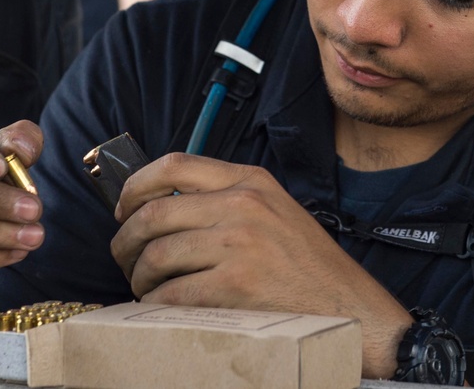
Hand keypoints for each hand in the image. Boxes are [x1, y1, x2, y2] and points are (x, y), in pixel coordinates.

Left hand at [112, 153, 412, 377]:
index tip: (123, 207)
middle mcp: (242, 205)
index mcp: (250, 180)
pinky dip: (155, 305)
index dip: (135, 185)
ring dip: (139, 277)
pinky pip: (171, 294)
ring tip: (145, 287)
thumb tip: (164, 206)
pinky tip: (161, 309)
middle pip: (154, 214)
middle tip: (124, 258)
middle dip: (126, 240)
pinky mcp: (234, 286)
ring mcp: (238, 245)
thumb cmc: (308, 264)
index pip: (174, 165)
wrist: (349, 306)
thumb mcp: (275, 210)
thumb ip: (228, 199)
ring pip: (156, 256)